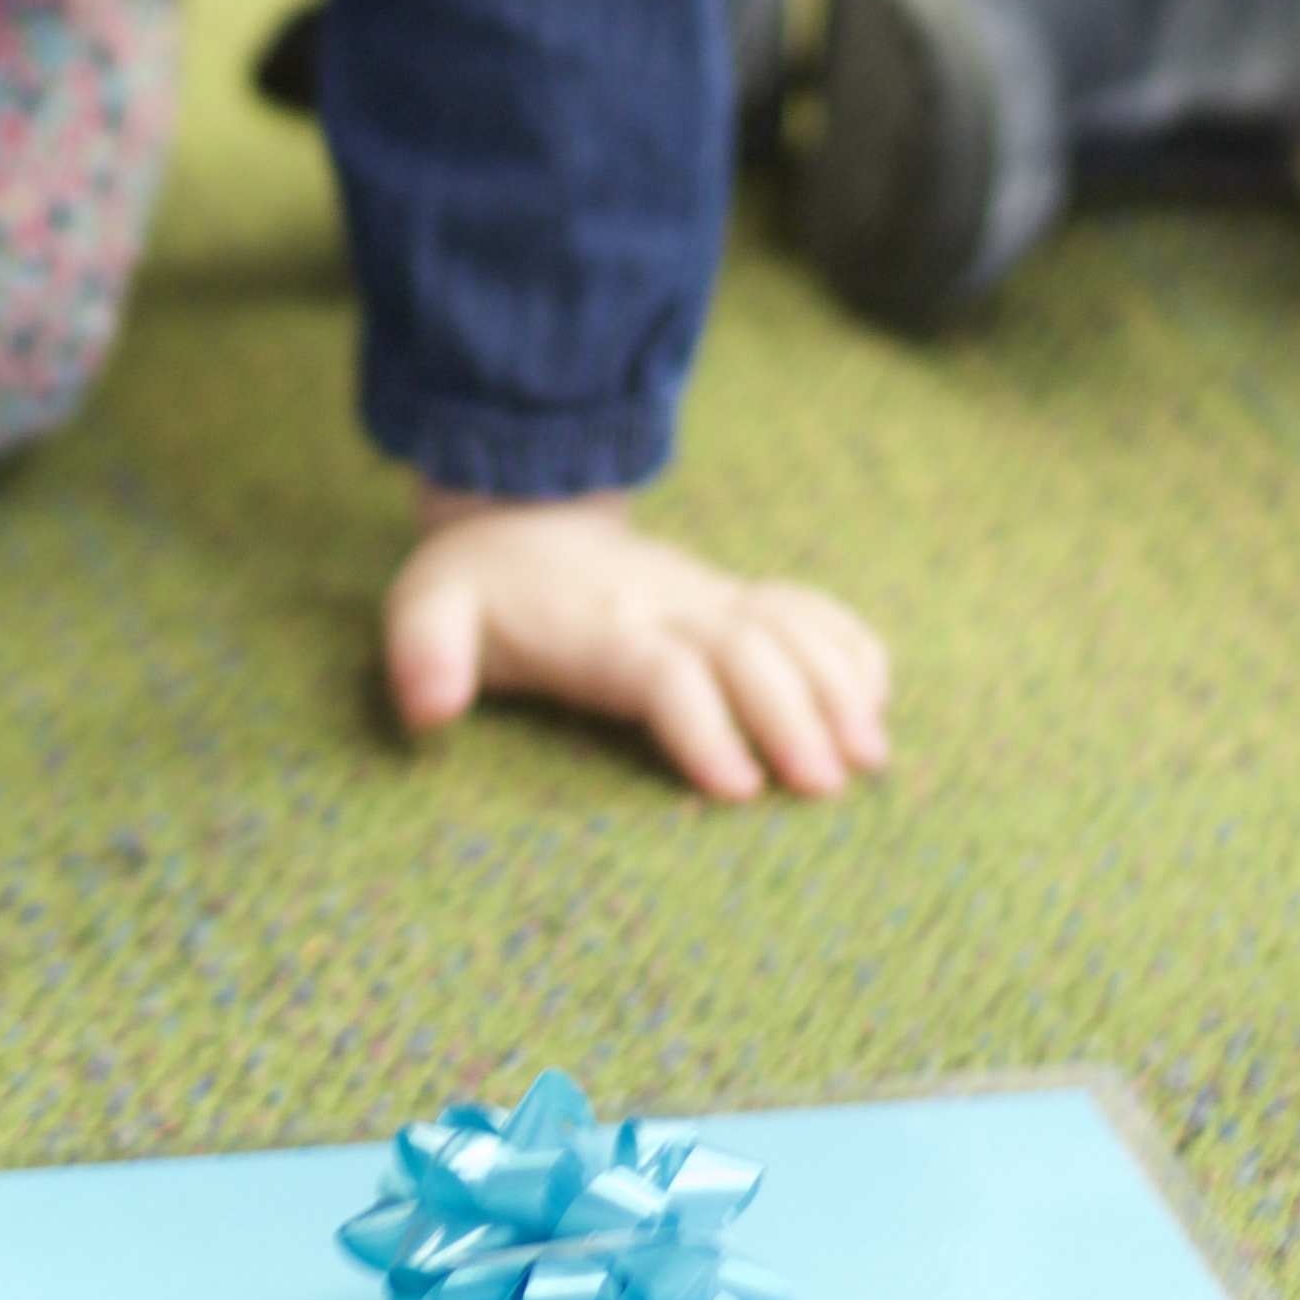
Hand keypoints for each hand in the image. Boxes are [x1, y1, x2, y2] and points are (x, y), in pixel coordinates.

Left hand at [384, 490, 888, 801]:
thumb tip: (427, 708)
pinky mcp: (731, 595)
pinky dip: (847, 643)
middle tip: (830, 786)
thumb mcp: (423, 613)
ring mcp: (707, 595)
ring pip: (790, 625)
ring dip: (836, 684)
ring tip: (871, 755)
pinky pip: (806, 606)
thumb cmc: (473, 587)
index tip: (738, 788)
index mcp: (594, 625)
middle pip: (748, 650)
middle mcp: (664, 605)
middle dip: (794, 715)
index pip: (664, 671)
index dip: (703, 725)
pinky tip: (876, 694)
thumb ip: (423, 656)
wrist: (517, 511)